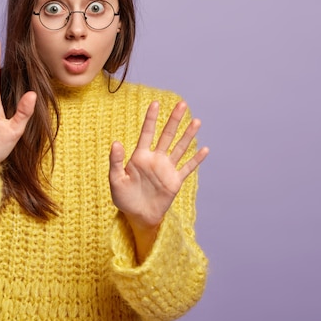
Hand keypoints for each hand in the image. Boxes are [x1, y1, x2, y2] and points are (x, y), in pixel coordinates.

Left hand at [108, 101, 208, 260]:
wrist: (137, 216)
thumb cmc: (124, 198)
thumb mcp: (115, 179)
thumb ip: (115, 161)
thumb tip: (116, 143)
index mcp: (140, 157)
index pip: (147, 133)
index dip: (151, 119)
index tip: (155, 103)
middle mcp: (155, 159)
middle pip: (167, 135)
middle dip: (174, 120)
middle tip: (182, 104)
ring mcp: (166, 169)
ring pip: (179, 148)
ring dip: (188, 135)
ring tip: (197, 121)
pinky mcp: (175, 181)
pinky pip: (187, 168)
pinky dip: (196, 160)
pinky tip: (205, 150)